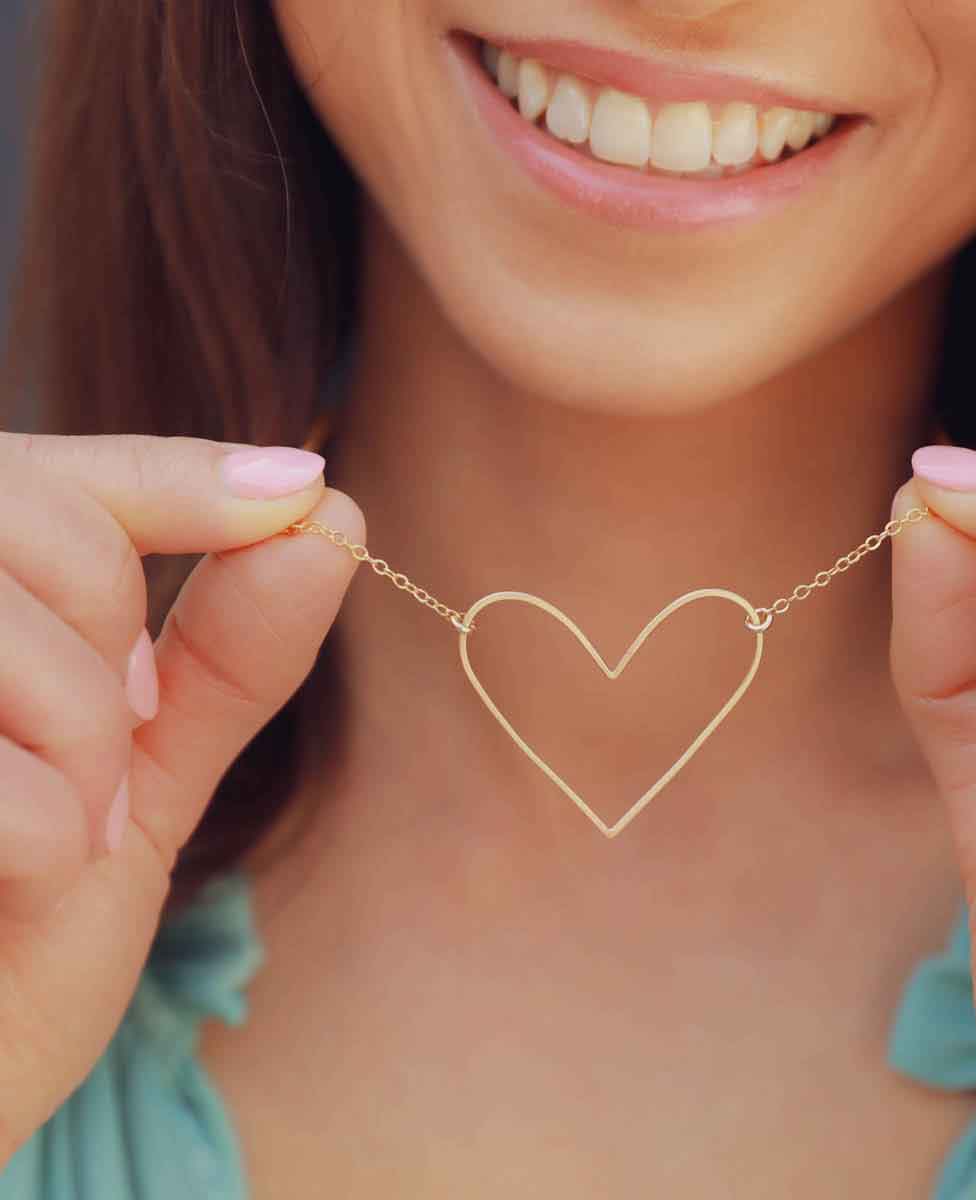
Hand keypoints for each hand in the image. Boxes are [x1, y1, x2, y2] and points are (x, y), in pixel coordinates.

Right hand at [0, 432, 362, 1163]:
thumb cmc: (15, 938)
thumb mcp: (140, 780)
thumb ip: (228, 652)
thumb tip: (328, 517)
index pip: (73, 479)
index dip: (191, 477)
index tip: (301, 496)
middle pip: (50, 526)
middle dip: (119, 659)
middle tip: (102, 774)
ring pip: (26, 639)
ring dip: (82, 759)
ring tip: (46, 843)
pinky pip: (1, 777)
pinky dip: (38, 840)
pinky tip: (2, 888)